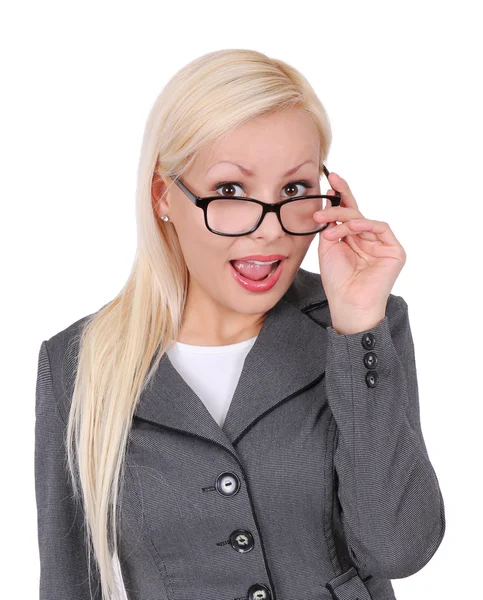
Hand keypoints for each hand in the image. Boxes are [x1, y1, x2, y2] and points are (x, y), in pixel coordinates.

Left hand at [314, 172, 406, 331]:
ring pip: (363, 219)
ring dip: (344, 218)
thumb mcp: (328, 248)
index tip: (329, 179)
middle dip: (341, 199)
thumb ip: (331, 226)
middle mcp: (368, 239)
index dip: (340, 195)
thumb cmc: (337, 281)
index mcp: (353, 239)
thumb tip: (330, 203)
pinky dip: (364, 224)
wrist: (348, 304)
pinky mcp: (394, 251)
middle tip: (327, 192)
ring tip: (328, 223)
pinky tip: (350, 228)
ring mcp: (382, 244)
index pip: (347, 213)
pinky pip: (380, 228)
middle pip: (356, 212)